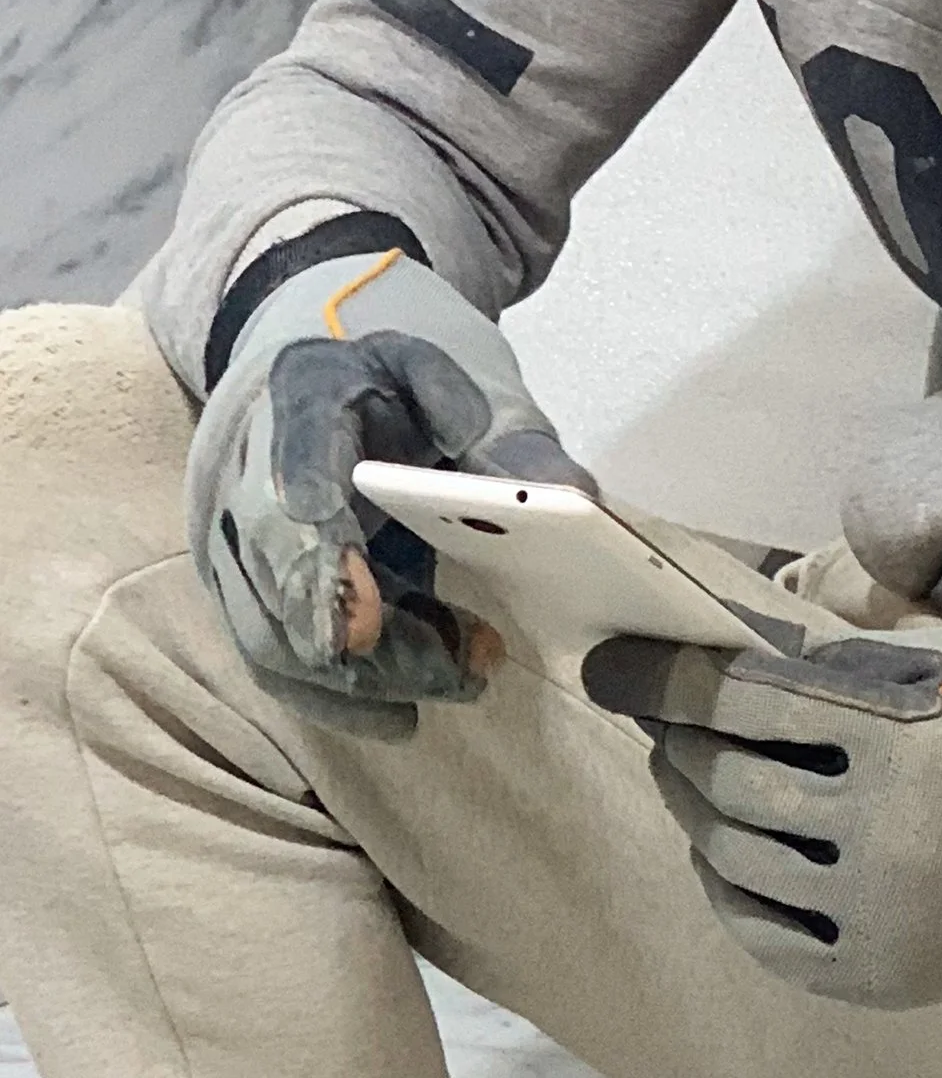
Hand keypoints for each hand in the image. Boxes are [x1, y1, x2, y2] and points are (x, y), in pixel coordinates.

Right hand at [187, 233, 588, 726]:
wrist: (316, 366)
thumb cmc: (389, 376)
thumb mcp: (457, 375)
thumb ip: (508, 431)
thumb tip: (571, 498)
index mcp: (301, 397)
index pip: (294, 472)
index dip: (319, 547)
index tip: (361, 606)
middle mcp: (245, 471)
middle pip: (282, 580)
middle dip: (367, 641)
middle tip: (459, 666)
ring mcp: (235, 536)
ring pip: (274, 638)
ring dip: (366, 678)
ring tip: (463, 676)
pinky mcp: (246, 588)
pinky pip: (276, 662)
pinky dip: (342, 696)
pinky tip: (408, 711)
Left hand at [582, 608, 941, 1008]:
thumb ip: (844, 643)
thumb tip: (719, 618)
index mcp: (906, 739)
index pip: (745, 699)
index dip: (665, 681)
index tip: (612, 669)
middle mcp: (887, 832)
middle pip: (729, 782)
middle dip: (680, 746)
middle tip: (665, 727)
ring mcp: (877, 914)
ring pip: (733, 856)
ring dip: (695, 812)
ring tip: (693, 781)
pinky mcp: (872, 976)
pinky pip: (759, 929)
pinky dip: (727, 885)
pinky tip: (727, 852)